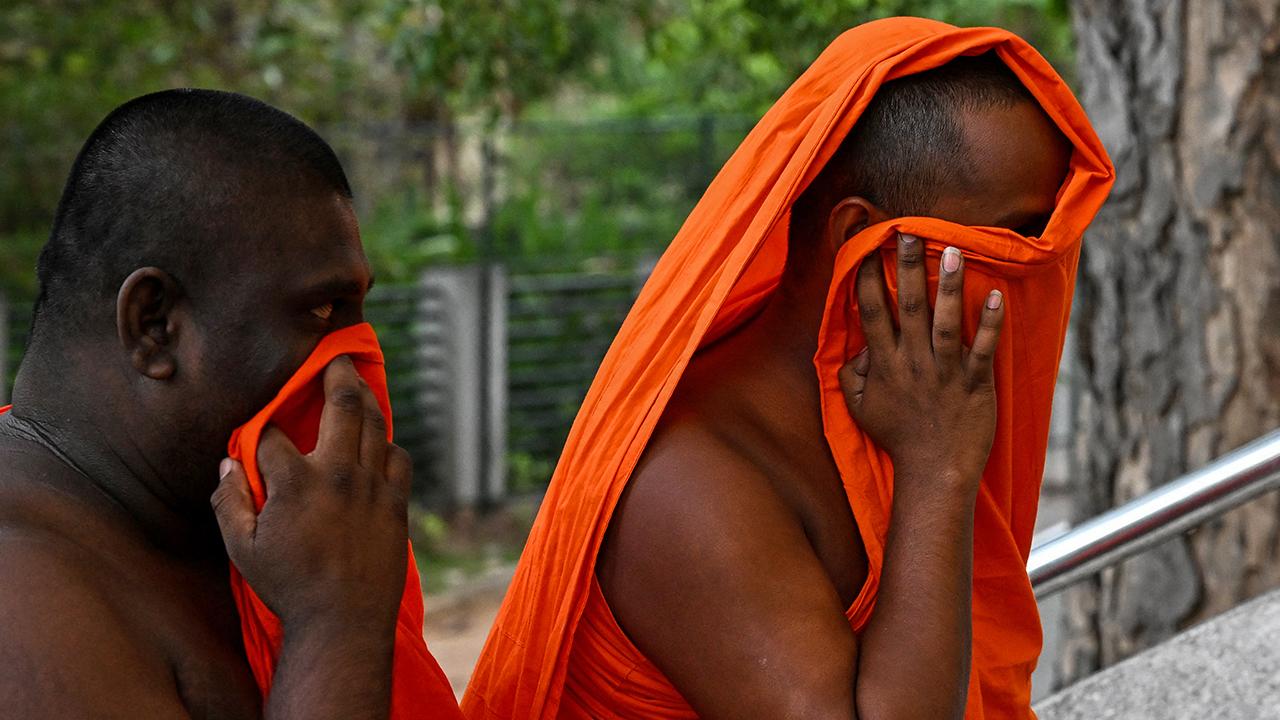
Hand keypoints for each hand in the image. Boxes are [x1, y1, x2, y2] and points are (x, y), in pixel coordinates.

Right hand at [212, 355, 410, 633]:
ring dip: (368, 399)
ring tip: (359, 385)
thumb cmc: (288, 587)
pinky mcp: (397, 503)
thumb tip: (227, 464)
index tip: (259, 428)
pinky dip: (388, 443)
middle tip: (337, 355)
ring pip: (376, 425)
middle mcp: (338, 474)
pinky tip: (380, 440)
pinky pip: (398, 458)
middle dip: (337, 373)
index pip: (272, 434)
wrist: (344, 623)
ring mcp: (373, 486)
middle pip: (342, 405)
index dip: (262, 427)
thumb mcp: (242, 550)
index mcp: (295, 482)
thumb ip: (230, 502)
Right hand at [839, 233, 1004, 495]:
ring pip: (945, 322)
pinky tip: (996, 295)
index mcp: (885, 365)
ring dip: (948, 285)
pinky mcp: (976, 383)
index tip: (864, 249)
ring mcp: (946, 372)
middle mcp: (913, 363)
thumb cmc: (899, 438)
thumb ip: (853, 375)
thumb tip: (857, 348)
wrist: (935, 472)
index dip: (866, 280)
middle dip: (905, 267)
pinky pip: (983, 348)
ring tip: (950, 249)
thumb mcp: (860, 409)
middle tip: (906, 232)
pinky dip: (990, 323)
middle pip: (908, 307)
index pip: (872, 314)